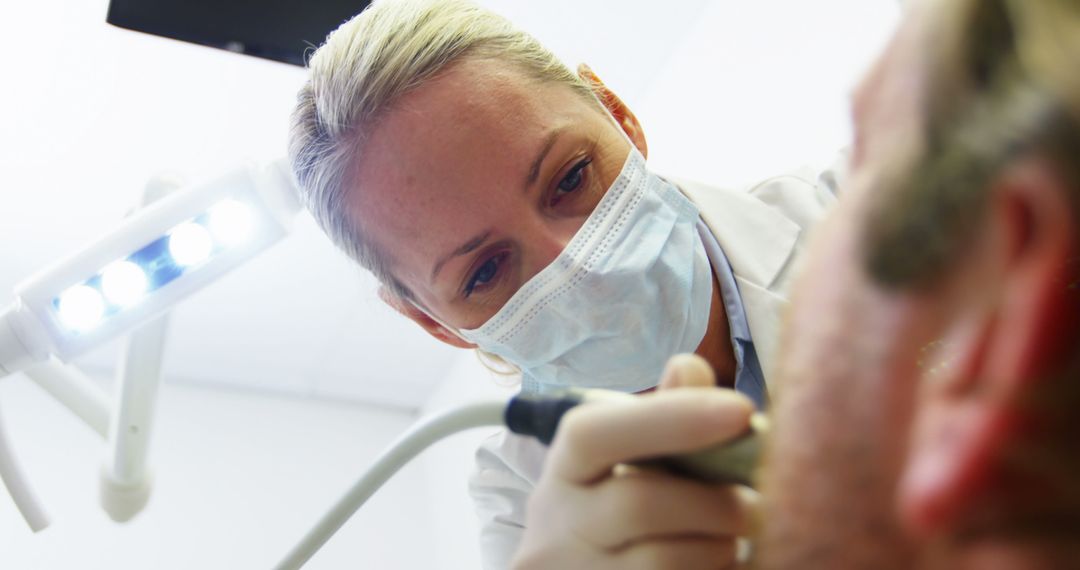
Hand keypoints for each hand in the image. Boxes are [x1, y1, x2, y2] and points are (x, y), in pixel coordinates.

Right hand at [511, 355, 755, 569]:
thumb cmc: (619, 509)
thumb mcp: (628, 461)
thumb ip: (663, 416)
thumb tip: (689, 367)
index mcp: (563, 470)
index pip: (594, 433)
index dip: (669, 419)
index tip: (741, 410)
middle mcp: (557, 527)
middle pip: (639, 503)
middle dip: (715, 501)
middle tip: (759, 504)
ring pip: (663, 562)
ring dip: (719, 548)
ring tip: (735, 540)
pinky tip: (723, 566)